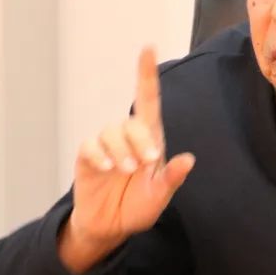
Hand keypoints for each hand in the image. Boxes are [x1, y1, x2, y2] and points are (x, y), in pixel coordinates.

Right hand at [59, 47, 194, 273]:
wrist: (109, 226)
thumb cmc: (137, 207)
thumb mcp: (159, 197)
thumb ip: (171, 180)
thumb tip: (188, 160)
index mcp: (150, 141)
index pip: (149, 102)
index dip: (146, 75)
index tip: (148, 48)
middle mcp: (128, 138)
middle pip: (132, 122)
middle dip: (140, 140)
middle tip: (146, 163)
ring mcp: (106, 146)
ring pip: (110, 131)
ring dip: (120, 150)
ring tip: (126, 171)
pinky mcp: (87, 157)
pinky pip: (90, 145)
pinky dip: (98, 155)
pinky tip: (105, 168)